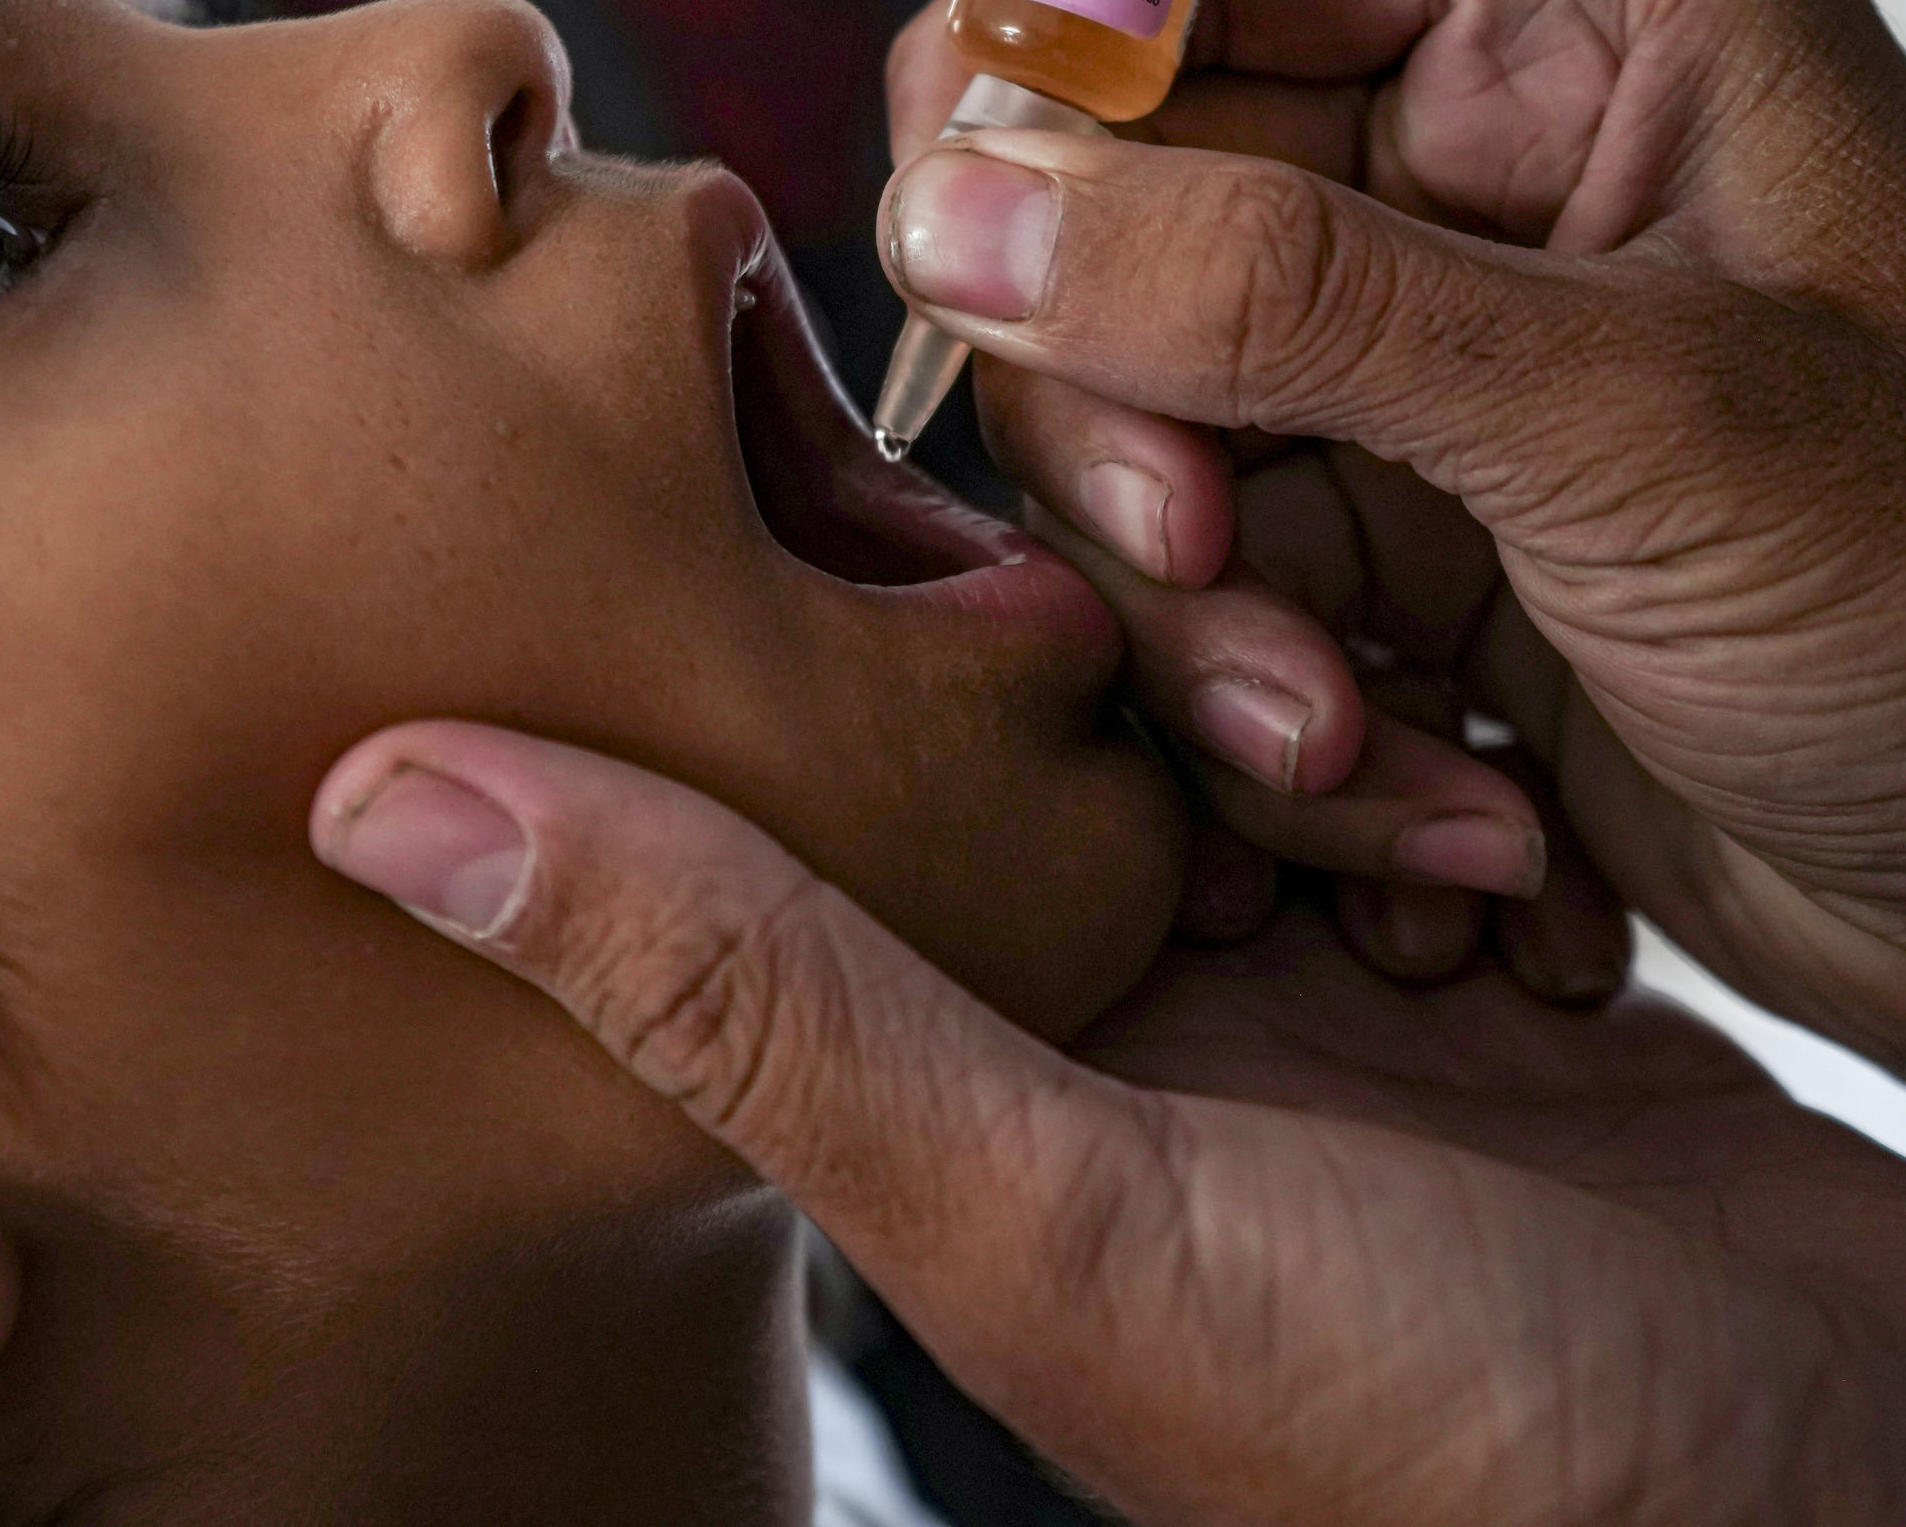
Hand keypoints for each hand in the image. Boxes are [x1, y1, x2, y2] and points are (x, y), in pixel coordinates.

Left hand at [309, 723, 1905, 1525]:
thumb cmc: (1448, 1456)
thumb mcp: (1048, 1204)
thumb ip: (739, 986)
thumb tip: (372, 794)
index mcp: (968, 1088)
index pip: (856, 794)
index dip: (884, 630)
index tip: (943, 476)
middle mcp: (1126, 1054)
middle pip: (1090, 739)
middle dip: (1181, 660)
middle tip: (1263, 638)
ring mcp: (1329, 1036)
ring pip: (1284, 747)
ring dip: (1358, 722)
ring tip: (1431, 783)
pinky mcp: (1511, 1020)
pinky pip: (1456, 808)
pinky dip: (1493, 789)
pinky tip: (1532, 819)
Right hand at [879, 0, 1905, 1235]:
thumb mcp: (1632, 414)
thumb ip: (1271, 294)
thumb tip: (954, 203)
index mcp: (1573, 23)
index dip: (1049, 105)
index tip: (989, 280)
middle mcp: (1478, 177)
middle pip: (1115, 236)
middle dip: (1139, 443)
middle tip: (1207, 570)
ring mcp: (1431, 384)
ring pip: (1144, 458)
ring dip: (1218, 644)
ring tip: (1372, 767)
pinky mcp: (1412, 568)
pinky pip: (1218, 620)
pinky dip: (1293, 752)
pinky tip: (1467, 842)